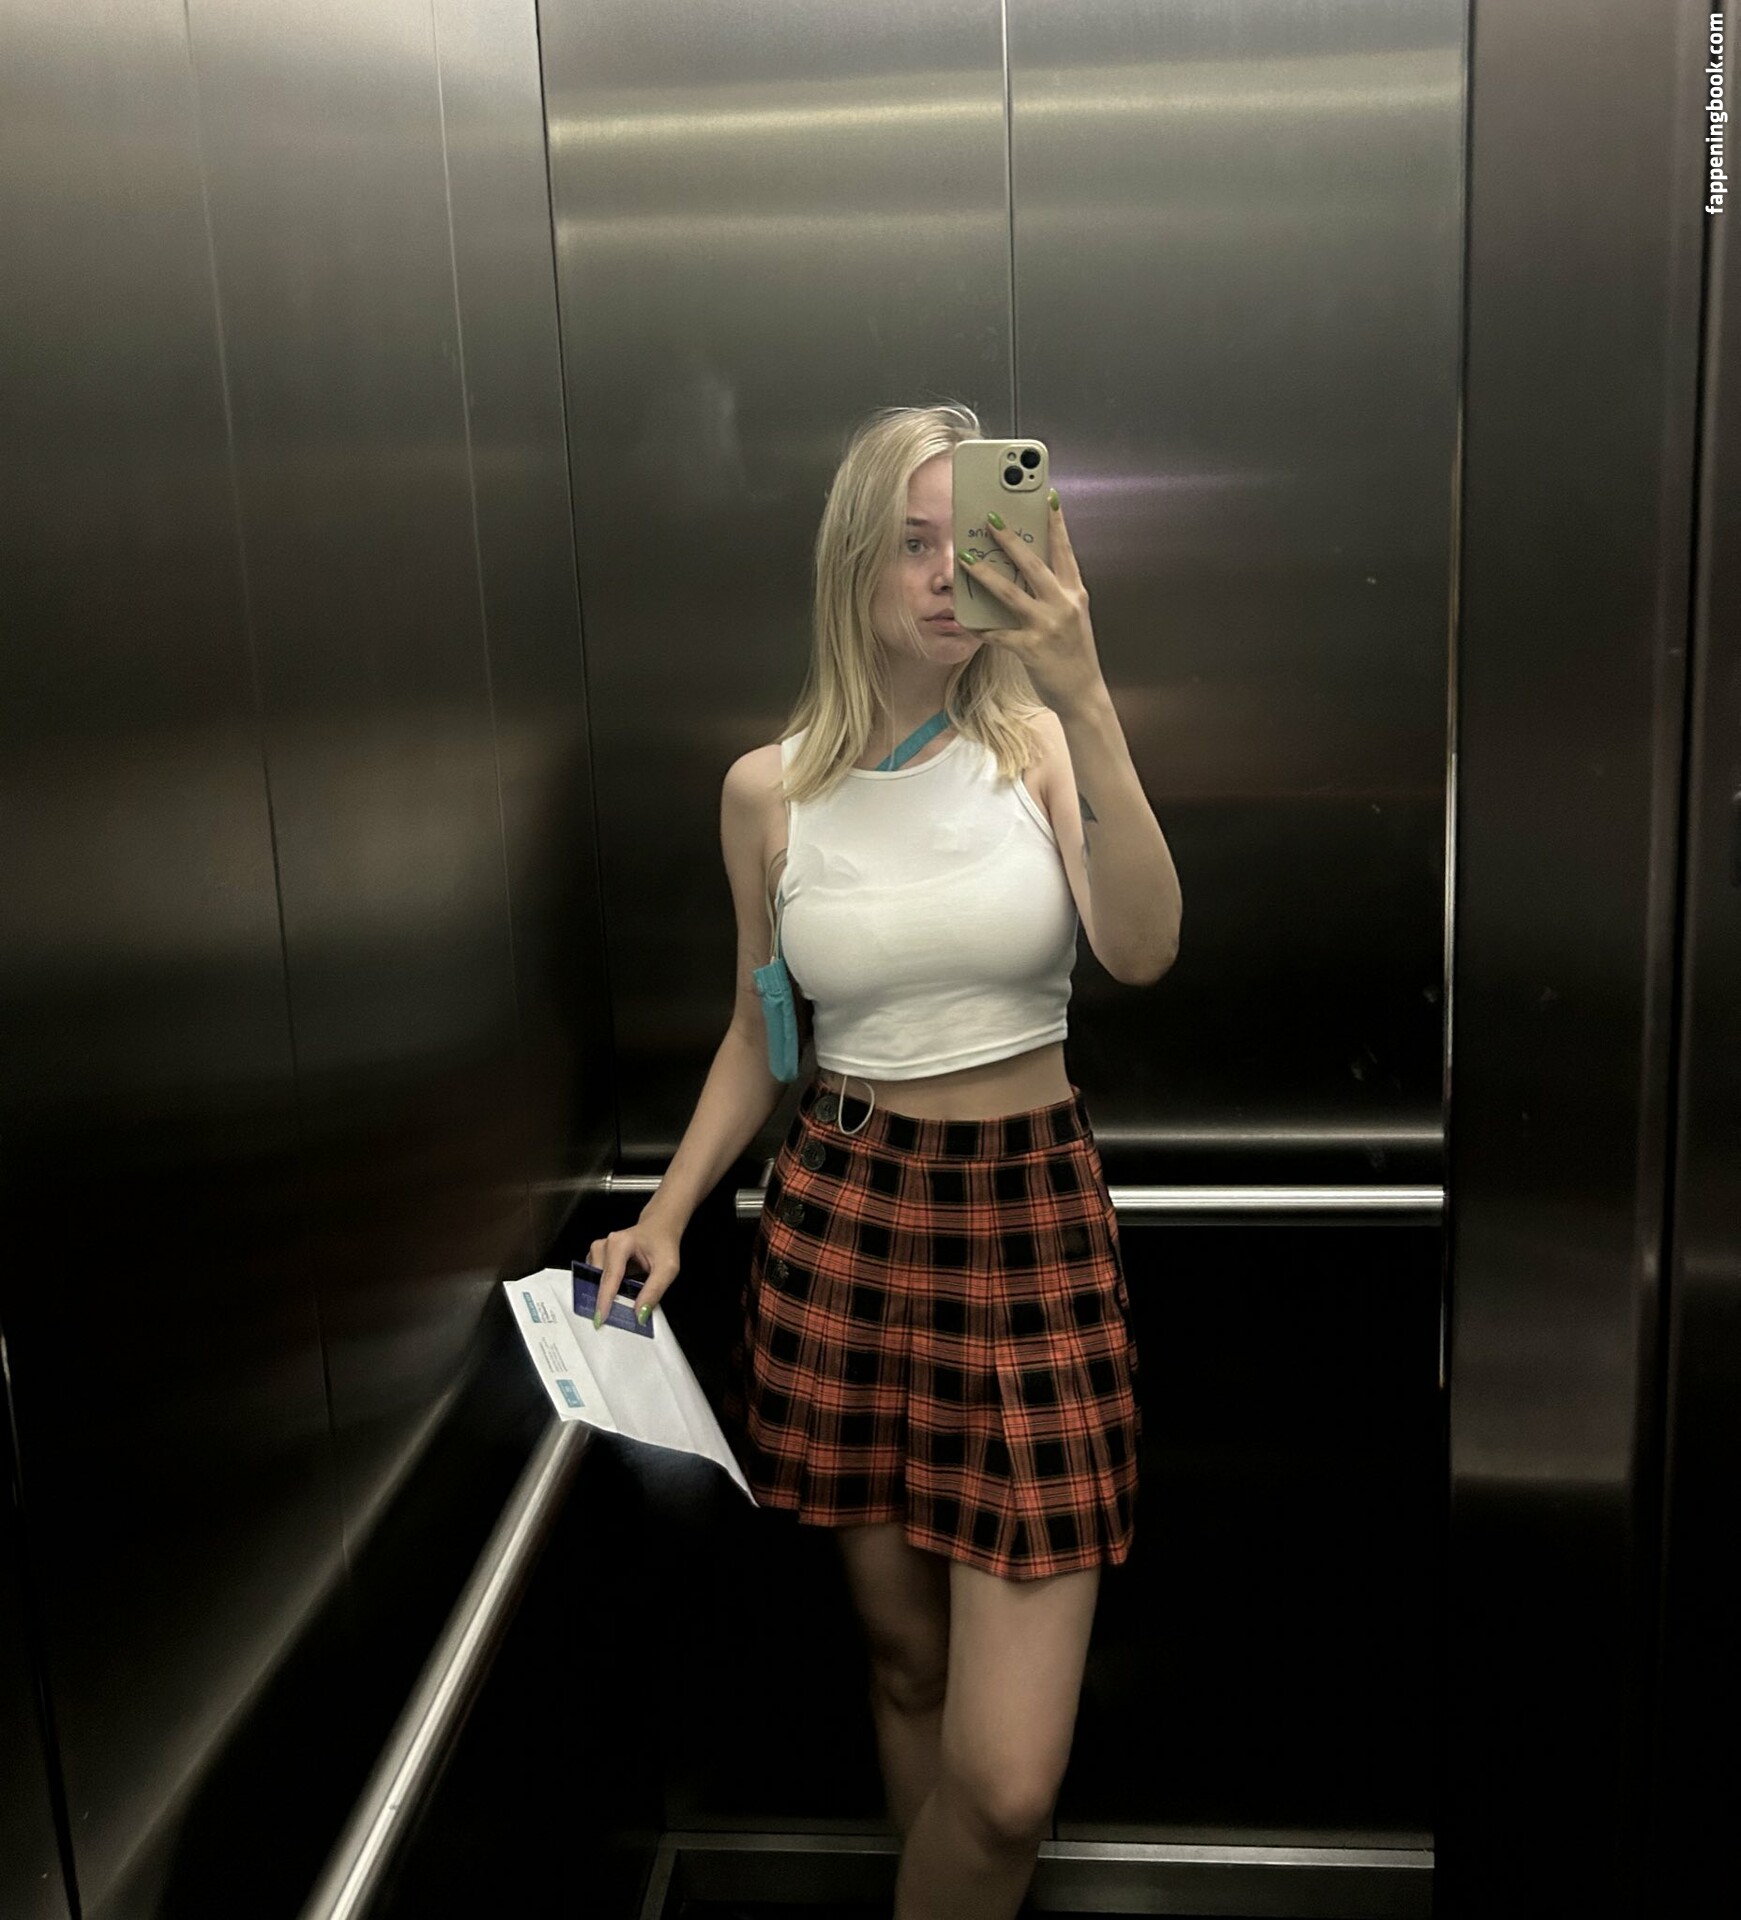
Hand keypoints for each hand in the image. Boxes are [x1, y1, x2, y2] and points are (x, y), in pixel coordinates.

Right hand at [586, 1220, 681, 1327]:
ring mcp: (597, 1250)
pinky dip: (604, 1290)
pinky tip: (615, 1297)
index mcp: (620, 1243)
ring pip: (595, 1281)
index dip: (605, 1300)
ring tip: (616, 1309)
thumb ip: (654, 1291)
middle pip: (600, 1281)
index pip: (610, 1277)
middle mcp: (604, 1245)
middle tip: (613, 1321)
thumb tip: (639, 1315)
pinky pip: (596, 1279)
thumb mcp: (668, 1268)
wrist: (659, 1228)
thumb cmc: (663, 1245)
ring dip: (604, 1296)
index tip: (600, 1320)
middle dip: (605, 1301)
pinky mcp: (596, 1257)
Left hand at [958, 489, 1108, 715]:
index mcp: (1075, 594)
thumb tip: (1023, 574)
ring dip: (984, 574)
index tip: (1048, 497)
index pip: (1065, 551)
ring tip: (965, 560)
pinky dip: (979, 626)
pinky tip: (964, 619)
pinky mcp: (1030, 649)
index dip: (1057, 523)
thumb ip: (1055, 595)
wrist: (1084, 694)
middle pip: (1033, 564)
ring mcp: (1047, 626)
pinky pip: (997, 633)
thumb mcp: (1072, 618)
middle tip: (991, 519)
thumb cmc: (1074, 654)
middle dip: (1010, 539)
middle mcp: (1063, 605)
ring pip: (1010, 593)